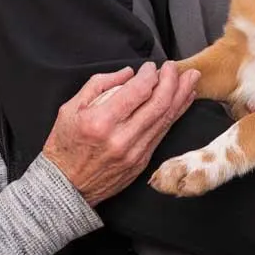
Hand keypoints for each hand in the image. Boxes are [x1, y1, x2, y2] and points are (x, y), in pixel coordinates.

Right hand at [43, 61, 198, 205]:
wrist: (65, 187)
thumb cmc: (64, 145)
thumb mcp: (70, 108)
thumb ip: (99, 85)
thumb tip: (128, 73)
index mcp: (101, 122)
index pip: (138, 91)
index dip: (149, 75)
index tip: (150, 67)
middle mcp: (121, 138)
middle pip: (158, 104)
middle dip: (172, 81)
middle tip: (175, 67)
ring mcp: (135, 153)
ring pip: (166, 119)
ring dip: (181, 96)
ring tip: (191, 79)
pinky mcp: (142, 162)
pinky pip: (163, 133)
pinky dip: (175, 115)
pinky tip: (182, 102)